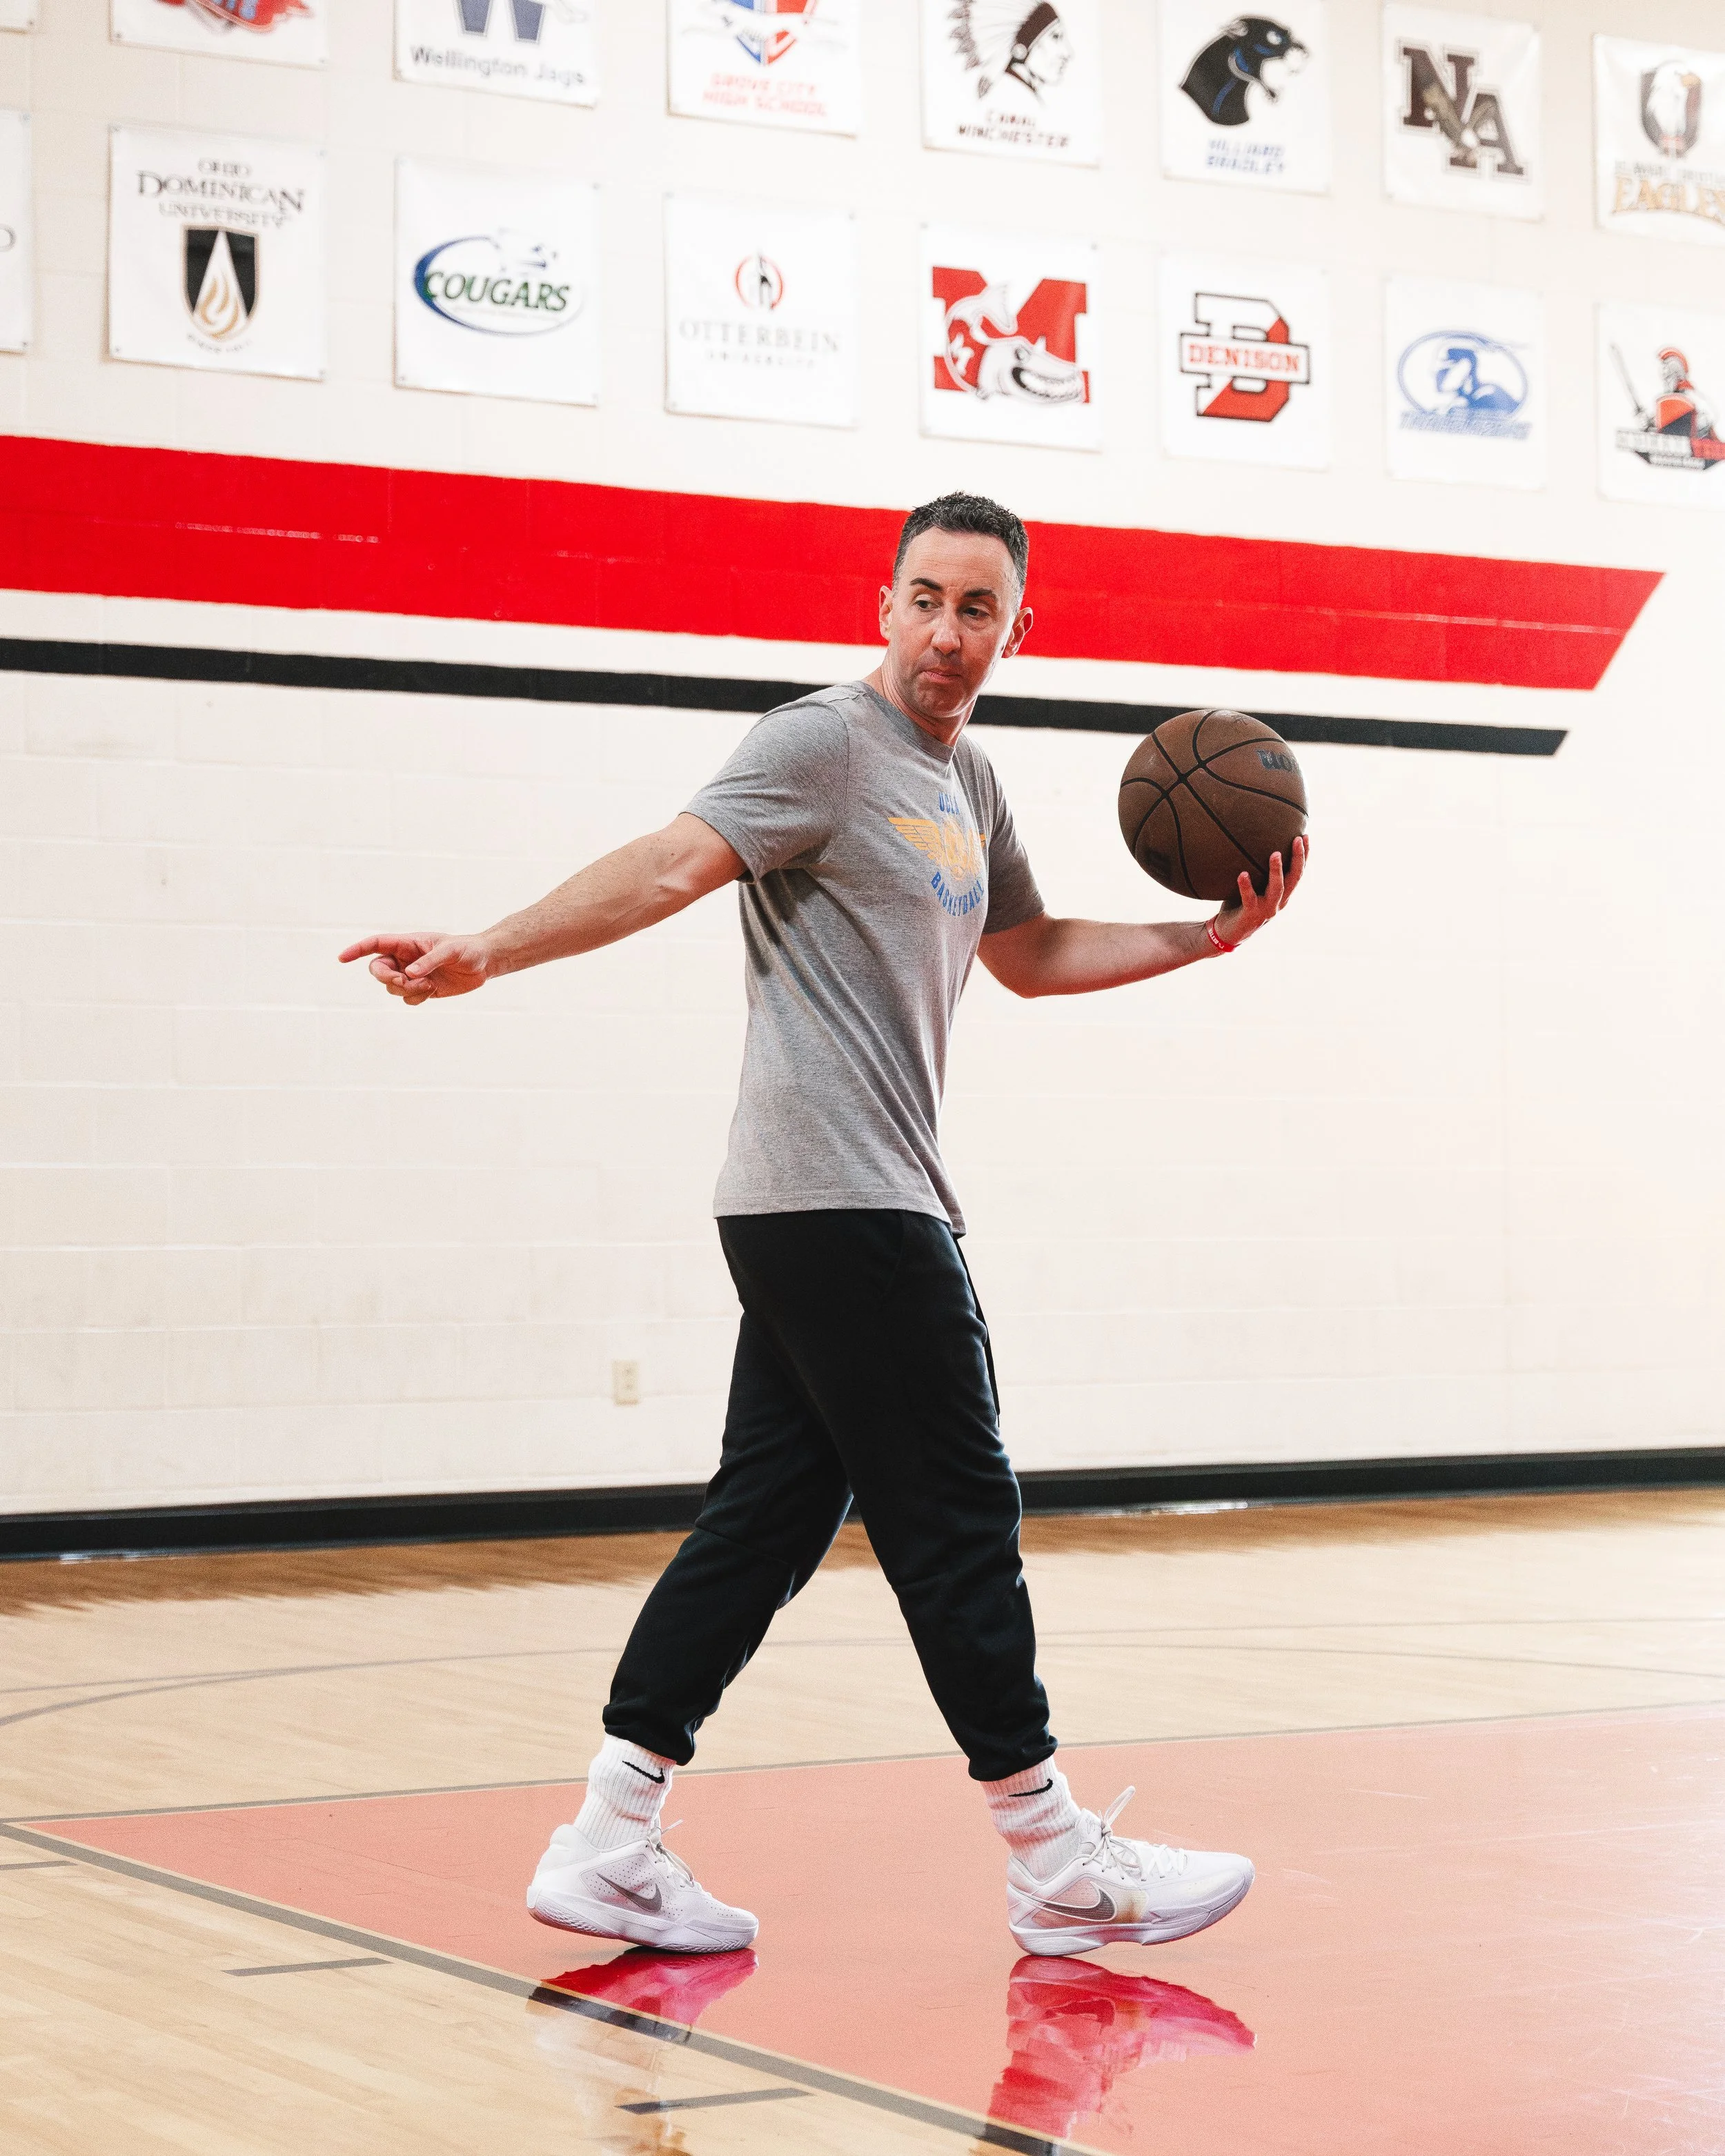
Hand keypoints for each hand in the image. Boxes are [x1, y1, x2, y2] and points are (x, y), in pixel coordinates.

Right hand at [337, 932, 492, 1004]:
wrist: (484, 963)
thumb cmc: (468, 950)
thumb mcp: (451, 951)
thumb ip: (429, 961)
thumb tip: (409, 974)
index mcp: (408, 943)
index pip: (376, 944)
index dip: (357, 950)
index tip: (342, 958)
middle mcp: (406, 959)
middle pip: (377, 970)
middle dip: (385, 978)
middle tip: (403, 981)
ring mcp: (412, 975)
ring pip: (391, 987)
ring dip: (406, 990)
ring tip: (429, 985)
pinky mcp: (422, 990)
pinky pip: (407, 999)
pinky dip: (416, 998)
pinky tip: (433, 991)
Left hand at [1213, 833, 1307, 948]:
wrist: (1228, 934)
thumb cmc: (1240, 905)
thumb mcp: (1255, 887)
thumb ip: (1259, 871)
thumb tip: (1254, 842)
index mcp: (1283, 895)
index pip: (1298, 873)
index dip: (1304, 856)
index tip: (1306, 836)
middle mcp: (1279, 902)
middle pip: (1294, 879)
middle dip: (1298, 858)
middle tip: (1297, 840)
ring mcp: (1266, 910)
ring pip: (1277, 889)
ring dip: (1277, 871)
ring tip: (1275, 854)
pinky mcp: (1251, 914)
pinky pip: (1249, 898)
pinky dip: (1246, 886)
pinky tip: (1242, 874)